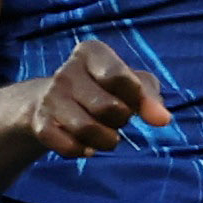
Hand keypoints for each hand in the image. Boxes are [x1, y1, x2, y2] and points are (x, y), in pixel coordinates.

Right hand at [30, 39, 171, 159]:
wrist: (53, 101)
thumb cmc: (103, 88)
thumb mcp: (130, 83)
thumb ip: (150, 96)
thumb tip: (163, 119)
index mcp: (91, 52)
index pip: (119, 77)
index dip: (135, 97)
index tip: (134, 102)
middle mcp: (67, 70)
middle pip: (108, 107)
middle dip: (121, 120)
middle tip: (119, 118)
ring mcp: (51, 97)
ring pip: (87, 129)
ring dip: (107, 140)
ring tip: (108, 136)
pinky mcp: (40, 122)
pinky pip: (68, 146)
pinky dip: (84, 150)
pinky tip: (87, 145)